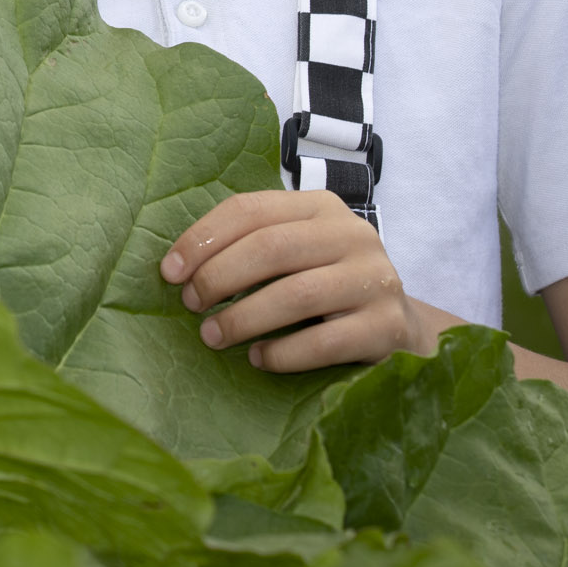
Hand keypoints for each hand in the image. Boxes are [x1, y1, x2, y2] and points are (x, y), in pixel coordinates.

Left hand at [160, 189, 430, 370]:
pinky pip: (325, 341)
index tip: (168, 272)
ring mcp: (375, 279)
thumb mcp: (295, 252)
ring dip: (243, 318)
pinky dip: (283, 353)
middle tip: (190, 305)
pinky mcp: (387, 326)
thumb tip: (177, 268)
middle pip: (270, 248)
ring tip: (212, 336)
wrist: (398, 327)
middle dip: (218, 278)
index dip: (202, 239)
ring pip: (296, 294)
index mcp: (320, 207)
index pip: (250, 210)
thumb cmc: (326, 284)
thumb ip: (251, 245)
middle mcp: (352, 234)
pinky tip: (258, 359)